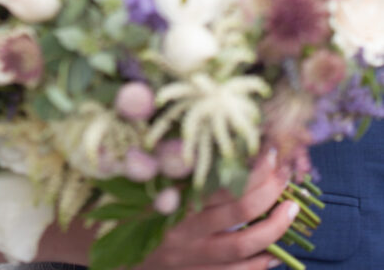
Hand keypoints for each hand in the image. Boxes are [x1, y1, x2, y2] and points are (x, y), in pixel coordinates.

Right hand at [145, 151, 298, 268]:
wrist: (118, 262)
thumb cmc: (135, 214)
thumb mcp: (152, 188)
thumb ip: (181, 172)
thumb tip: (223, 151)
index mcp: (173, 199)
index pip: (220, 181)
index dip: (250, 169)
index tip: (270, 154)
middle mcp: (184, 230)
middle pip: (237, 211)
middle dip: (268, 192)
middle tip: (286, 177)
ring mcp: (193, 258)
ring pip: (241, 245)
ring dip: (272, 228)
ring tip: (291, 210)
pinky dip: (258, 264)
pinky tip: (274, 254)